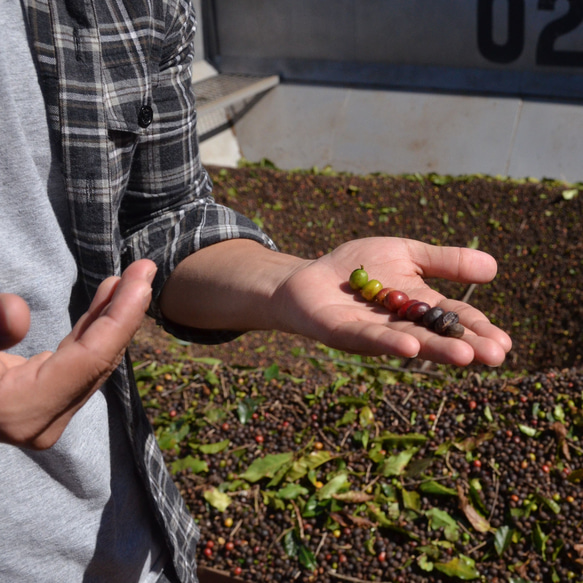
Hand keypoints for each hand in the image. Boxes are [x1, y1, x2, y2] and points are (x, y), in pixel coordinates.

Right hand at [0, 259, 155, 448]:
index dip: (121, 315)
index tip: (144, 277)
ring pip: (92, 360)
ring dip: (112, 317)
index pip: (90, 358)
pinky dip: (94, 328)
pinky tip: (108, 299)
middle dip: (125, 311)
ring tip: (132, 278)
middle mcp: (41, 420)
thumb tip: (17, 311)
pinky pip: (78, 361)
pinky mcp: (42, 404)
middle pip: (98, 358)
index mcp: (20, 410)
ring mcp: (44, 415)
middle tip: (145, 269)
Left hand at [274, 237, 511, 365]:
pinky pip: (366, 337)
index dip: (477, 329)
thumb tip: (494, 268)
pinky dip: (388, 342)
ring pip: (407, 340)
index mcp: (417, 305)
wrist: (312, 275)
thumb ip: (444, 262)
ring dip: (435, 349)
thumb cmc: (360, 266)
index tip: (504, 344)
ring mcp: (371, 331)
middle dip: (464, 344)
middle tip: (495, 356)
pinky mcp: (341, 331)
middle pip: (435, 334)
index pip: (452, 317)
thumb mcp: (406, 254)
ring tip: (465, 356)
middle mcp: (398, 324)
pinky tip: (411, 346)